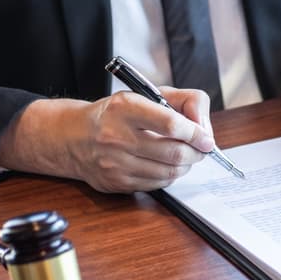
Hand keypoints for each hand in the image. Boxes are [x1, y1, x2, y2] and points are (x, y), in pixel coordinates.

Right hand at [0, 87, 215, 192]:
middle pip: (173, 152)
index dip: (196, 133)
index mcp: (124, 108)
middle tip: (201, 149)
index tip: (206, 138)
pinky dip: (169, 176)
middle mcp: (115, 136)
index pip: (171, 123)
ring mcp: (114, 163)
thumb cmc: (116, 114)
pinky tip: (166, 165)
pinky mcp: (115, 183)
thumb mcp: (146, 95)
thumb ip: (183, 102)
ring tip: (186, 156)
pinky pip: (156, 184)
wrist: (74, 137)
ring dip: (185, 166)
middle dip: (196, 152)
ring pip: (168, 172)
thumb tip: (204, 128)